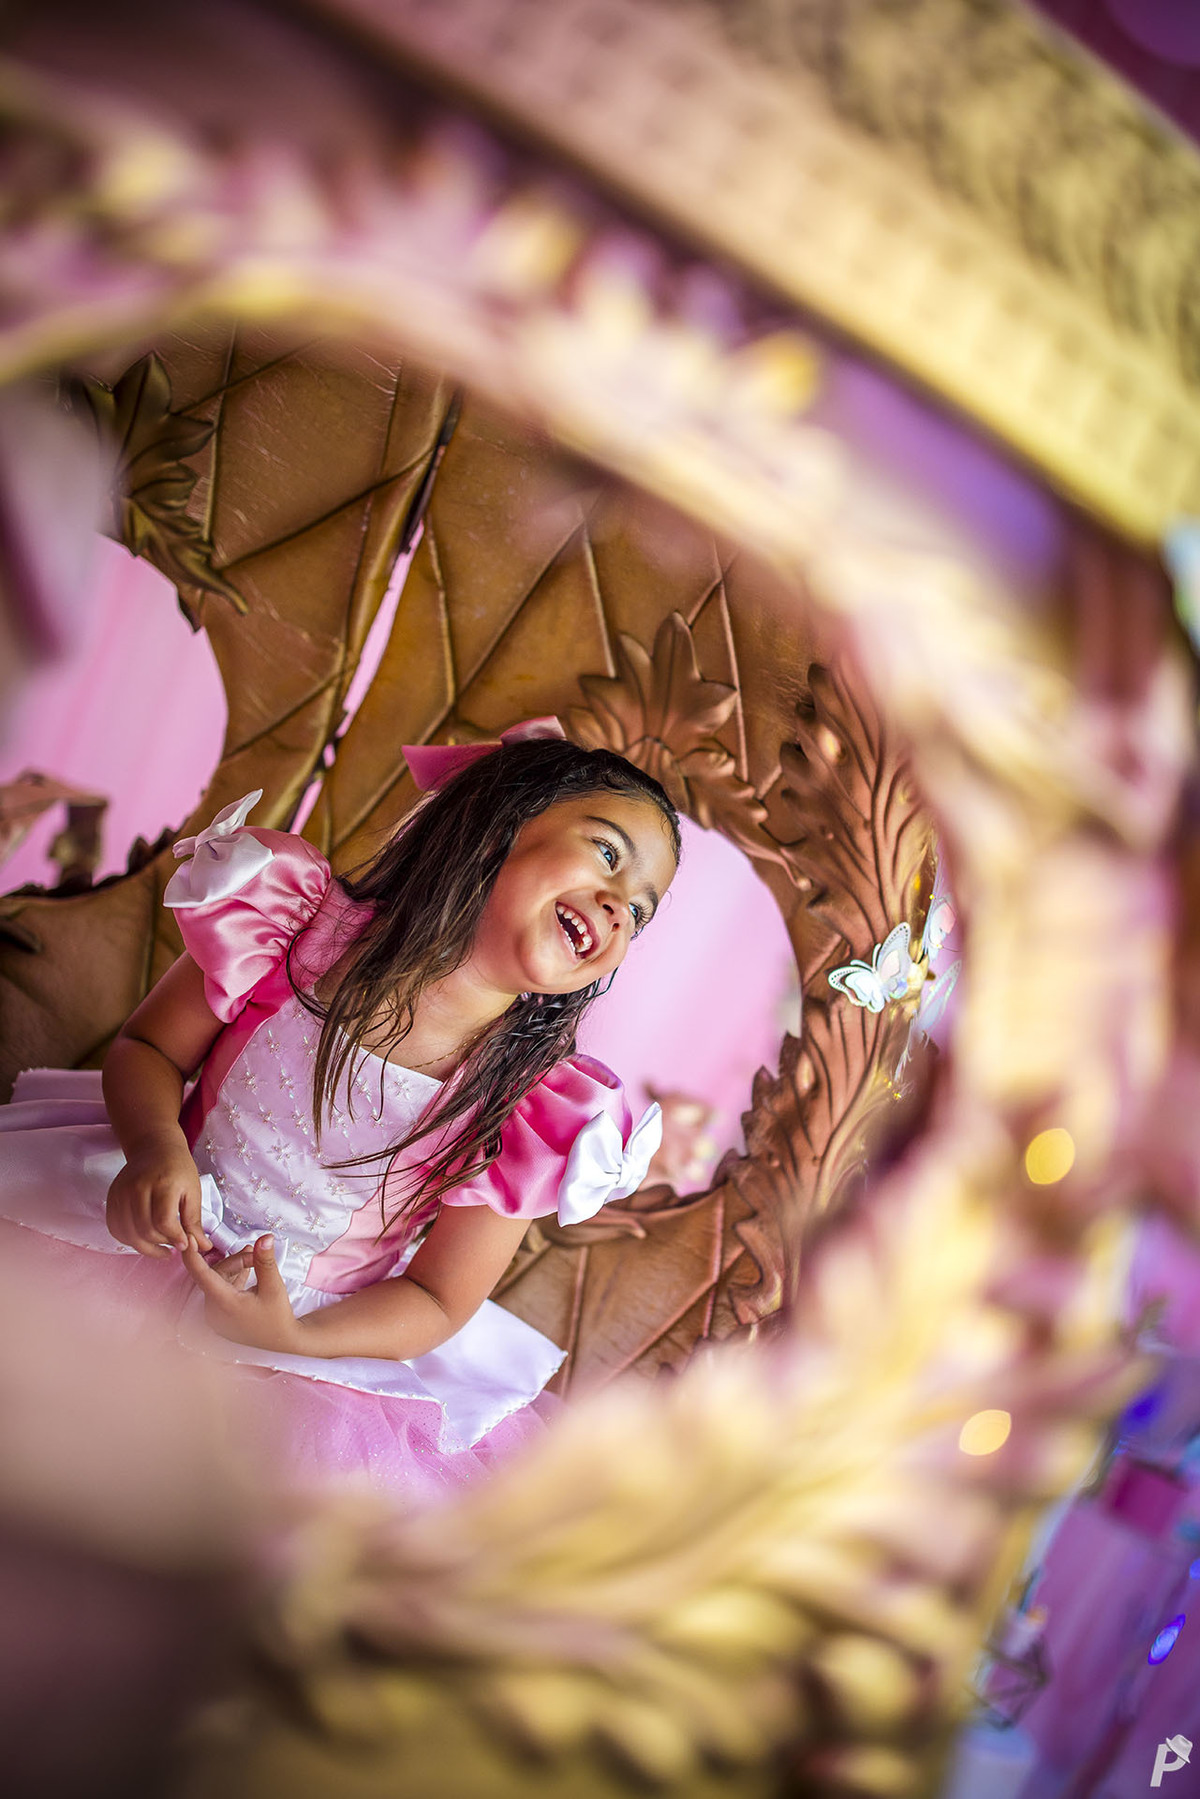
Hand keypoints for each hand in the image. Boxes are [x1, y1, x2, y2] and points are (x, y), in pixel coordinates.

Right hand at [105, 1132, 211, 1257]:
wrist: (155, 1148)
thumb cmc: (178, 1169)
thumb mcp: (193, 1192)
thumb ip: (194, 1221)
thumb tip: (202, 1247)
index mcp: (163, 1184)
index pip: (164, 1221)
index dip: (175, 1238)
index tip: (184, 1244)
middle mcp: (137, 1188)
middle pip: (144, 1230)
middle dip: (161, 1244)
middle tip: (173, 1245)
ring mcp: (121, 1193)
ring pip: (128, 1233)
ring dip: (145, 1246)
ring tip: (161, 1246)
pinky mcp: (111, 1198)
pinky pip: (116, 1229)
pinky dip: (129, 1239)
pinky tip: (144, 1238)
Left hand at [182, 1234, 302, 1354]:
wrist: (281, 1341)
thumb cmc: (278, 1317)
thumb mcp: (274, 1287)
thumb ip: (265, 1261)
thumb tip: (265, 1237)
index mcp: (223, 1303)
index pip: (199, 1274)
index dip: (191, 1254)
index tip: (187, 1236)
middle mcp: (213, 1310)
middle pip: (216, 1273)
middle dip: (236, 1260)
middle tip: (257, 1254)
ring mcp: (215, 1313)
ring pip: (219, 1279)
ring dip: (236, 1267)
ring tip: (256, 1260)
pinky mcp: (220, 1315)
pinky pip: (221, 1289)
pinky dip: (233, 1277)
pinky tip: (249, 1270)